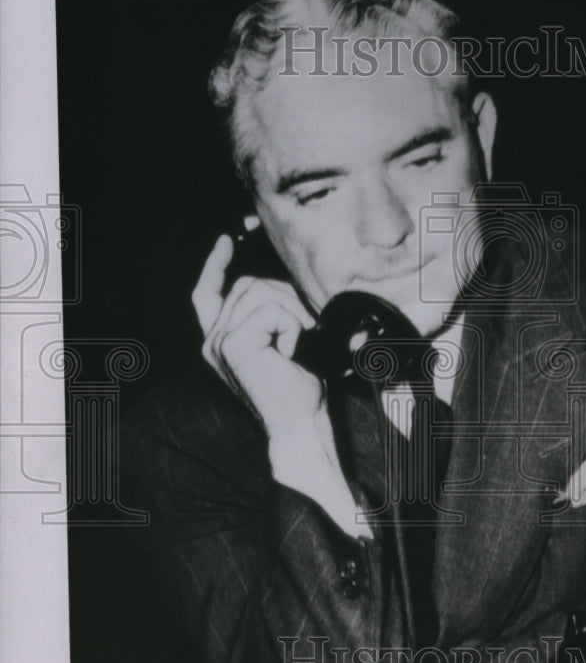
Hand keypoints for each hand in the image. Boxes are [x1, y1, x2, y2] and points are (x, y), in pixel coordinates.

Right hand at [192, 233, 371, 539]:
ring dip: (290, 314)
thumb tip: (280, 279)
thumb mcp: (282, 341)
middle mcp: (212, 340)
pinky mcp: (233, 343)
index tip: (229, 239)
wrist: (299, 423)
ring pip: (262, 293)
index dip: (216, 264)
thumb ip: (270, 312)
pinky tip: (290, 351)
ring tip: (294, 346)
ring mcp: (219, 341)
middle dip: (284, 297)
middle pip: (248, 284)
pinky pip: (271, 309)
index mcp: (219, 340)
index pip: (207, 293)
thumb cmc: (298, 387)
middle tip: (302, 331)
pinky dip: (290, 326)